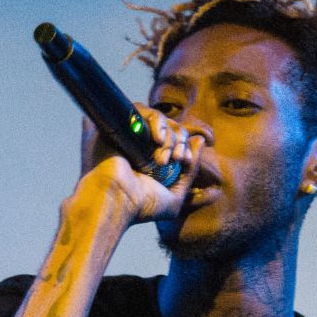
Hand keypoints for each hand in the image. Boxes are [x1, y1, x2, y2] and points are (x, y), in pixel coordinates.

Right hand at [77, 104, 205, 224]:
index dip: (183, 146)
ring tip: (163, 156)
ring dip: (169, 135)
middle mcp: (138, 146)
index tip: (184, 160)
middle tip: (177, 158)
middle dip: (179, 141)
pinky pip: (141, 110)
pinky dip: (156, 122)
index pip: (173, 142)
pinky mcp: (117, 123)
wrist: (116, 201)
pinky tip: (157, 139)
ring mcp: (127, 134)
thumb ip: (190, 171)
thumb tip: (200, 140)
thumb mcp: (175, 197)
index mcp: (149, 162)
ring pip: (157, 118)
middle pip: (168, 128)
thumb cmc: (142, 206)